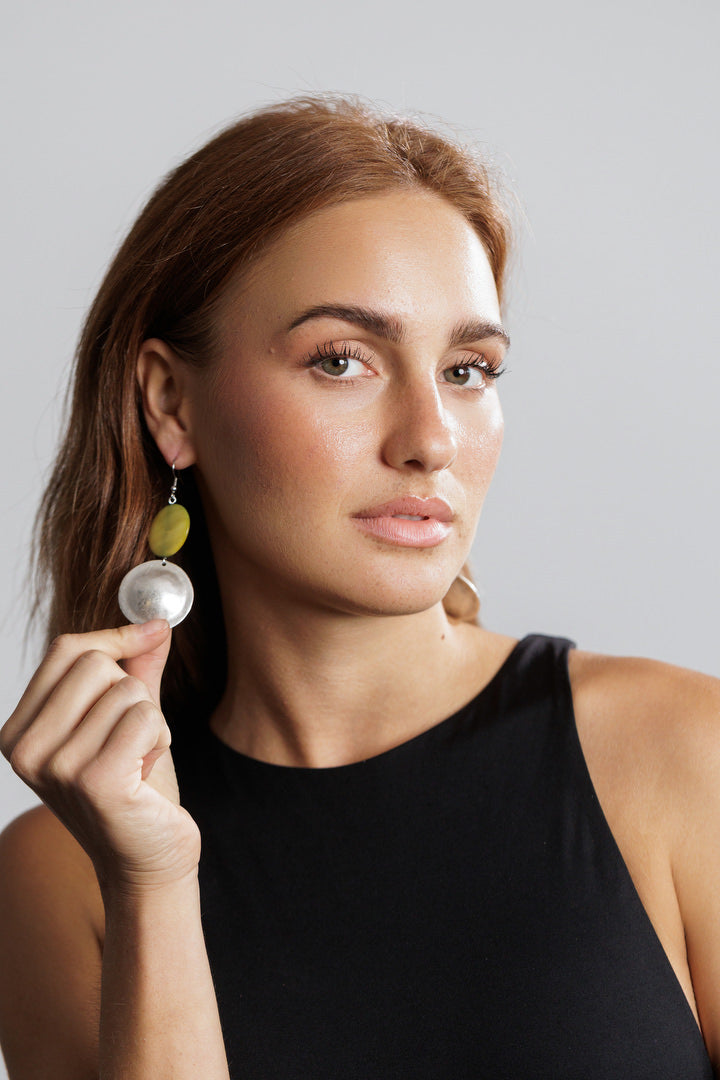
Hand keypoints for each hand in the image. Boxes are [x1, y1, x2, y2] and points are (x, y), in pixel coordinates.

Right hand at [0, 622, 200, 892]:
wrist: (149, 860)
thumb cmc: (135, 793)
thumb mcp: (126, 721)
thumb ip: (136, 670)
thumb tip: (156, 623)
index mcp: (20, 731)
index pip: (66, 651)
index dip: (115, 638)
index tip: (152, 634)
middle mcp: (27, 750)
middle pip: (95, 663)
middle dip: (132, 693)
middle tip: (132, 739)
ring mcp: (56, 767)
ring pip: (126, 691)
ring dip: (150, 723)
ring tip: (138, 762)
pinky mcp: (94, 781)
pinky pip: (145, 716)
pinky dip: (160, 738)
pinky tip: (145, 775)